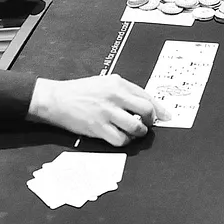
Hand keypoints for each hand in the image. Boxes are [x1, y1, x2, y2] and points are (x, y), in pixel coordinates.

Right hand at [28, 75, 165, 145]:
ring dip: (139, 133)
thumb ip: (125, 91)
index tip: (166, 116)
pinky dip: (125, 141)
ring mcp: (107, 113)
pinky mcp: (98, 128)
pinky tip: (121, 137)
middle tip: (147, 124)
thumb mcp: (105, 82)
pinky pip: (121, 139)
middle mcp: (115, 96)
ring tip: (134, 132)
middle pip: (146, 111)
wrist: (57, 99)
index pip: (147, 96)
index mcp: (118, 83)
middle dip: (151, 121)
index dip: (160, 109)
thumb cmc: (81, 91)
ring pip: (136, 128)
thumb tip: (145, 103)